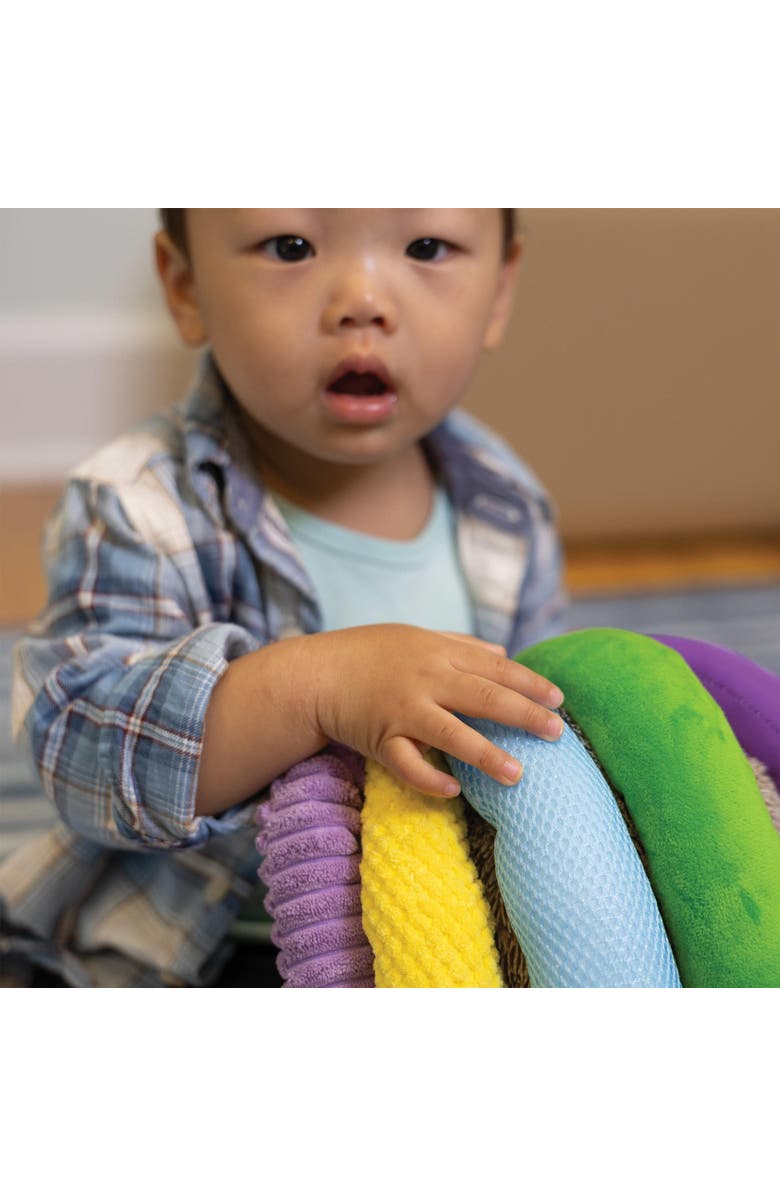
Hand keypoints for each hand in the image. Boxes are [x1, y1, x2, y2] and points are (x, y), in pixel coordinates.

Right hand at [306, 624, 563, 798]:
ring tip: (519, 775)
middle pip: (483, 697)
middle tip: (557, 733)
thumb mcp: (416, 638)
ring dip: (487, 755)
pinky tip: (454, 790)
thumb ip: (460, 646)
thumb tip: (503, 653)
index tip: (558, 698)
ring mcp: (402, 710)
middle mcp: (424, 679)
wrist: (314, 674)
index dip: (528, 683)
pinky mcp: (380, 738)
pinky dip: (430, 778)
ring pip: (450, 734)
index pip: (493, 668)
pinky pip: (408, 764)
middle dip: (523, 715)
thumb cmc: (369, 655)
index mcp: (437, 652)